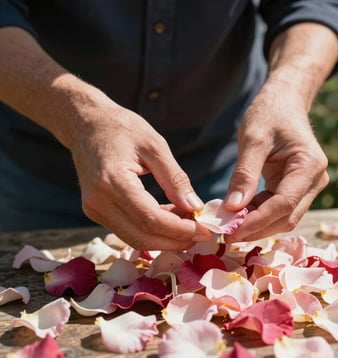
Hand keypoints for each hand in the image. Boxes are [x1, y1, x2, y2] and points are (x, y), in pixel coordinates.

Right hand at [69, 103, 210, 250]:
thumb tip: (195, 207)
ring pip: (134, 238)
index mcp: (112, 181)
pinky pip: (127, 230)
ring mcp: (93, 209)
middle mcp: (97, 201)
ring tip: (188, 225)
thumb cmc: (122, 128)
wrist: (86, 124)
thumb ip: (175, 178)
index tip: (204, 232)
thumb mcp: (155, 145)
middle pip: (141, 236)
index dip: (179, 230)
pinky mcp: (94, 211)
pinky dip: (151, 230)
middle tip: (200, 235)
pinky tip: (169, 218)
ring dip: (164, 238)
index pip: (150, 219)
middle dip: (174, 241)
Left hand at [224, 81, 328, 241]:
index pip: (284, 204)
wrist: (282, 102)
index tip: (230, 232)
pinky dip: (258, 214)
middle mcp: (314, 180)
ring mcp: (306, 185)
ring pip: (282, 217)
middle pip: (286, 217)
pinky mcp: (295, 187)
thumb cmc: (269, 114)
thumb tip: (232, 208)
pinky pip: (277, 207)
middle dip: (256, 228)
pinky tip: (238, 214)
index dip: (257, 222)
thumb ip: (244, 174)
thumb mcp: (253, 140)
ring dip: (256, 224)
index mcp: (309, 166)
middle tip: (226, 234)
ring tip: (228, 225)